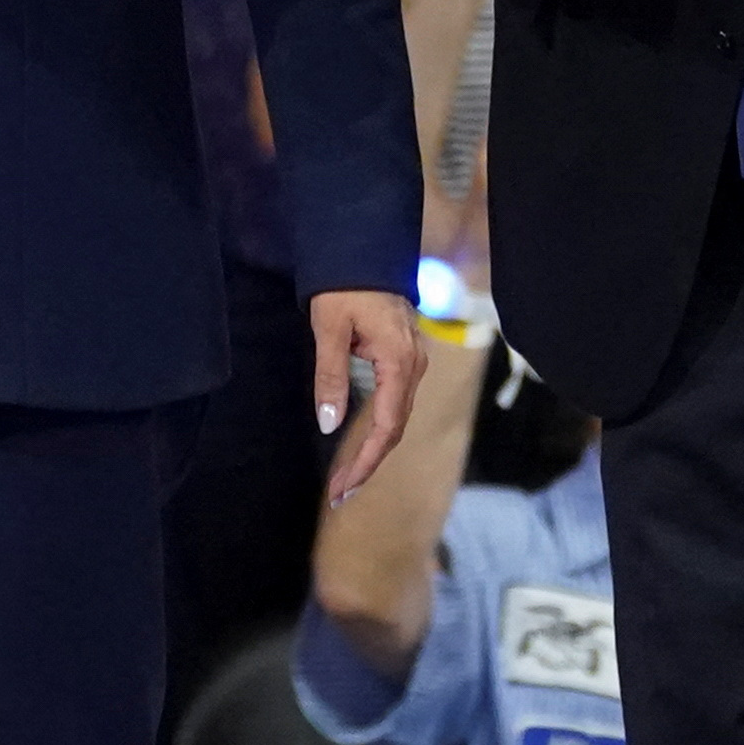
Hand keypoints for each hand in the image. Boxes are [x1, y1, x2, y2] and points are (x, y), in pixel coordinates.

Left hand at [310, 291, 423, 502]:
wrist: (364, 250)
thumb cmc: (345, 286)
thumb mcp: (330, 328)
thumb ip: (331, 377)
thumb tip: (330, 424)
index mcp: (399, 362)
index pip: (387, 426)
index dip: (365, 461)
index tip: (342, 487)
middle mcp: (413, 368)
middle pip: (394, 430)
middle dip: (367, 465)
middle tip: (339, 495)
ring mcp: (411, 365)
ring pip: (395, 420)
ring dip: (371, 451)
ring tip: (344, 480)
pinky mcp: (402, 361)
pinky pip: (393, 405)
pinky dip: (376, 431)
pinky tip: (359, 447)